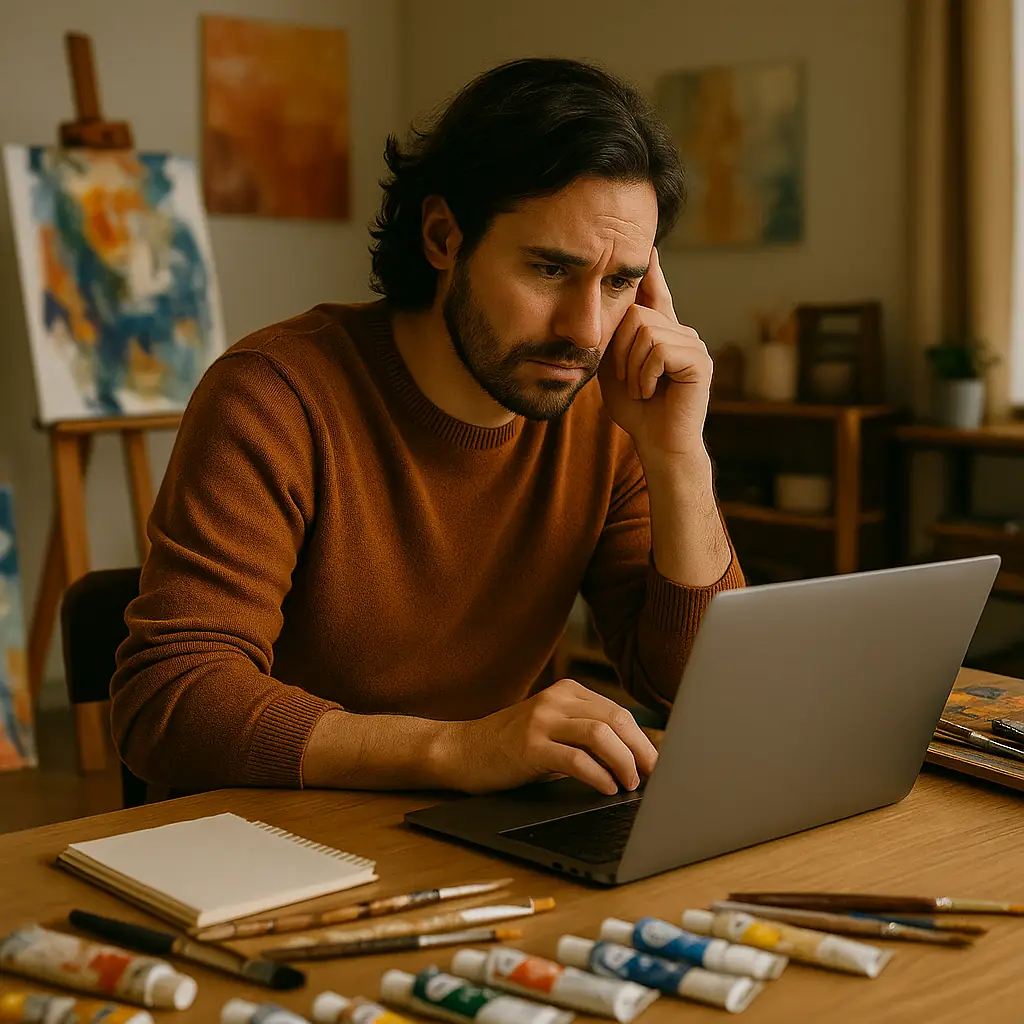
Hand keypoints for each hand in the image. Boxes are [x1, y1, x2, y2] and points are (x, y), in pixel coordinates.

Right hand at [438, 678, 658, 795]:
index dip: (643, 740)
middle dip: (641, 751)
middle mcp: (557, 700)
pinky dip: (598, 775)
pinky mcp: (529, 746)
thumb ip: (586, 736)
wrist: (461, 750)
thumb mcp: (552, 731)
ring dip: (624, 762)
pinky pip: (575, 759)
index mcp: (568, 692)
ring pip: (600, 735)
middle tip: (653, 778)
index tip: (657, 765)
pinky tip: (606, 788)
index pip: (619, 713)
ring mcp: (542, 721)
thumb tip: (635, 761)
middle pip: (616, 720)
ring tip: (630, 784)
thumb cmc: (511, 747)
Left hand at [598, 246, 712, 458]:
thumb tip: (606, 303)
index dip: (651, 270)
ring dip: (632, 367)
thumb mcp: (615, 367)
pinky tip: (652, 392)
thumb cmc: (636, 410)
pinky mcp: (700, 360)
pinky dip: (645, 375)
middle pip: (636, 314)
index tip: (648, 245)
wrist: (657, 444)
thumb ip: (615, 338)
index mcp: (663, 332)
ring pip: (645, 332)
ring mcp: (694, 344)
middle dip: (620, 351)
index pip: (655, 292)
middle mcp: (682, 332)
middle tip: (629, 380)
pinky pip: (658, 350)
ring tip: (642, 388)